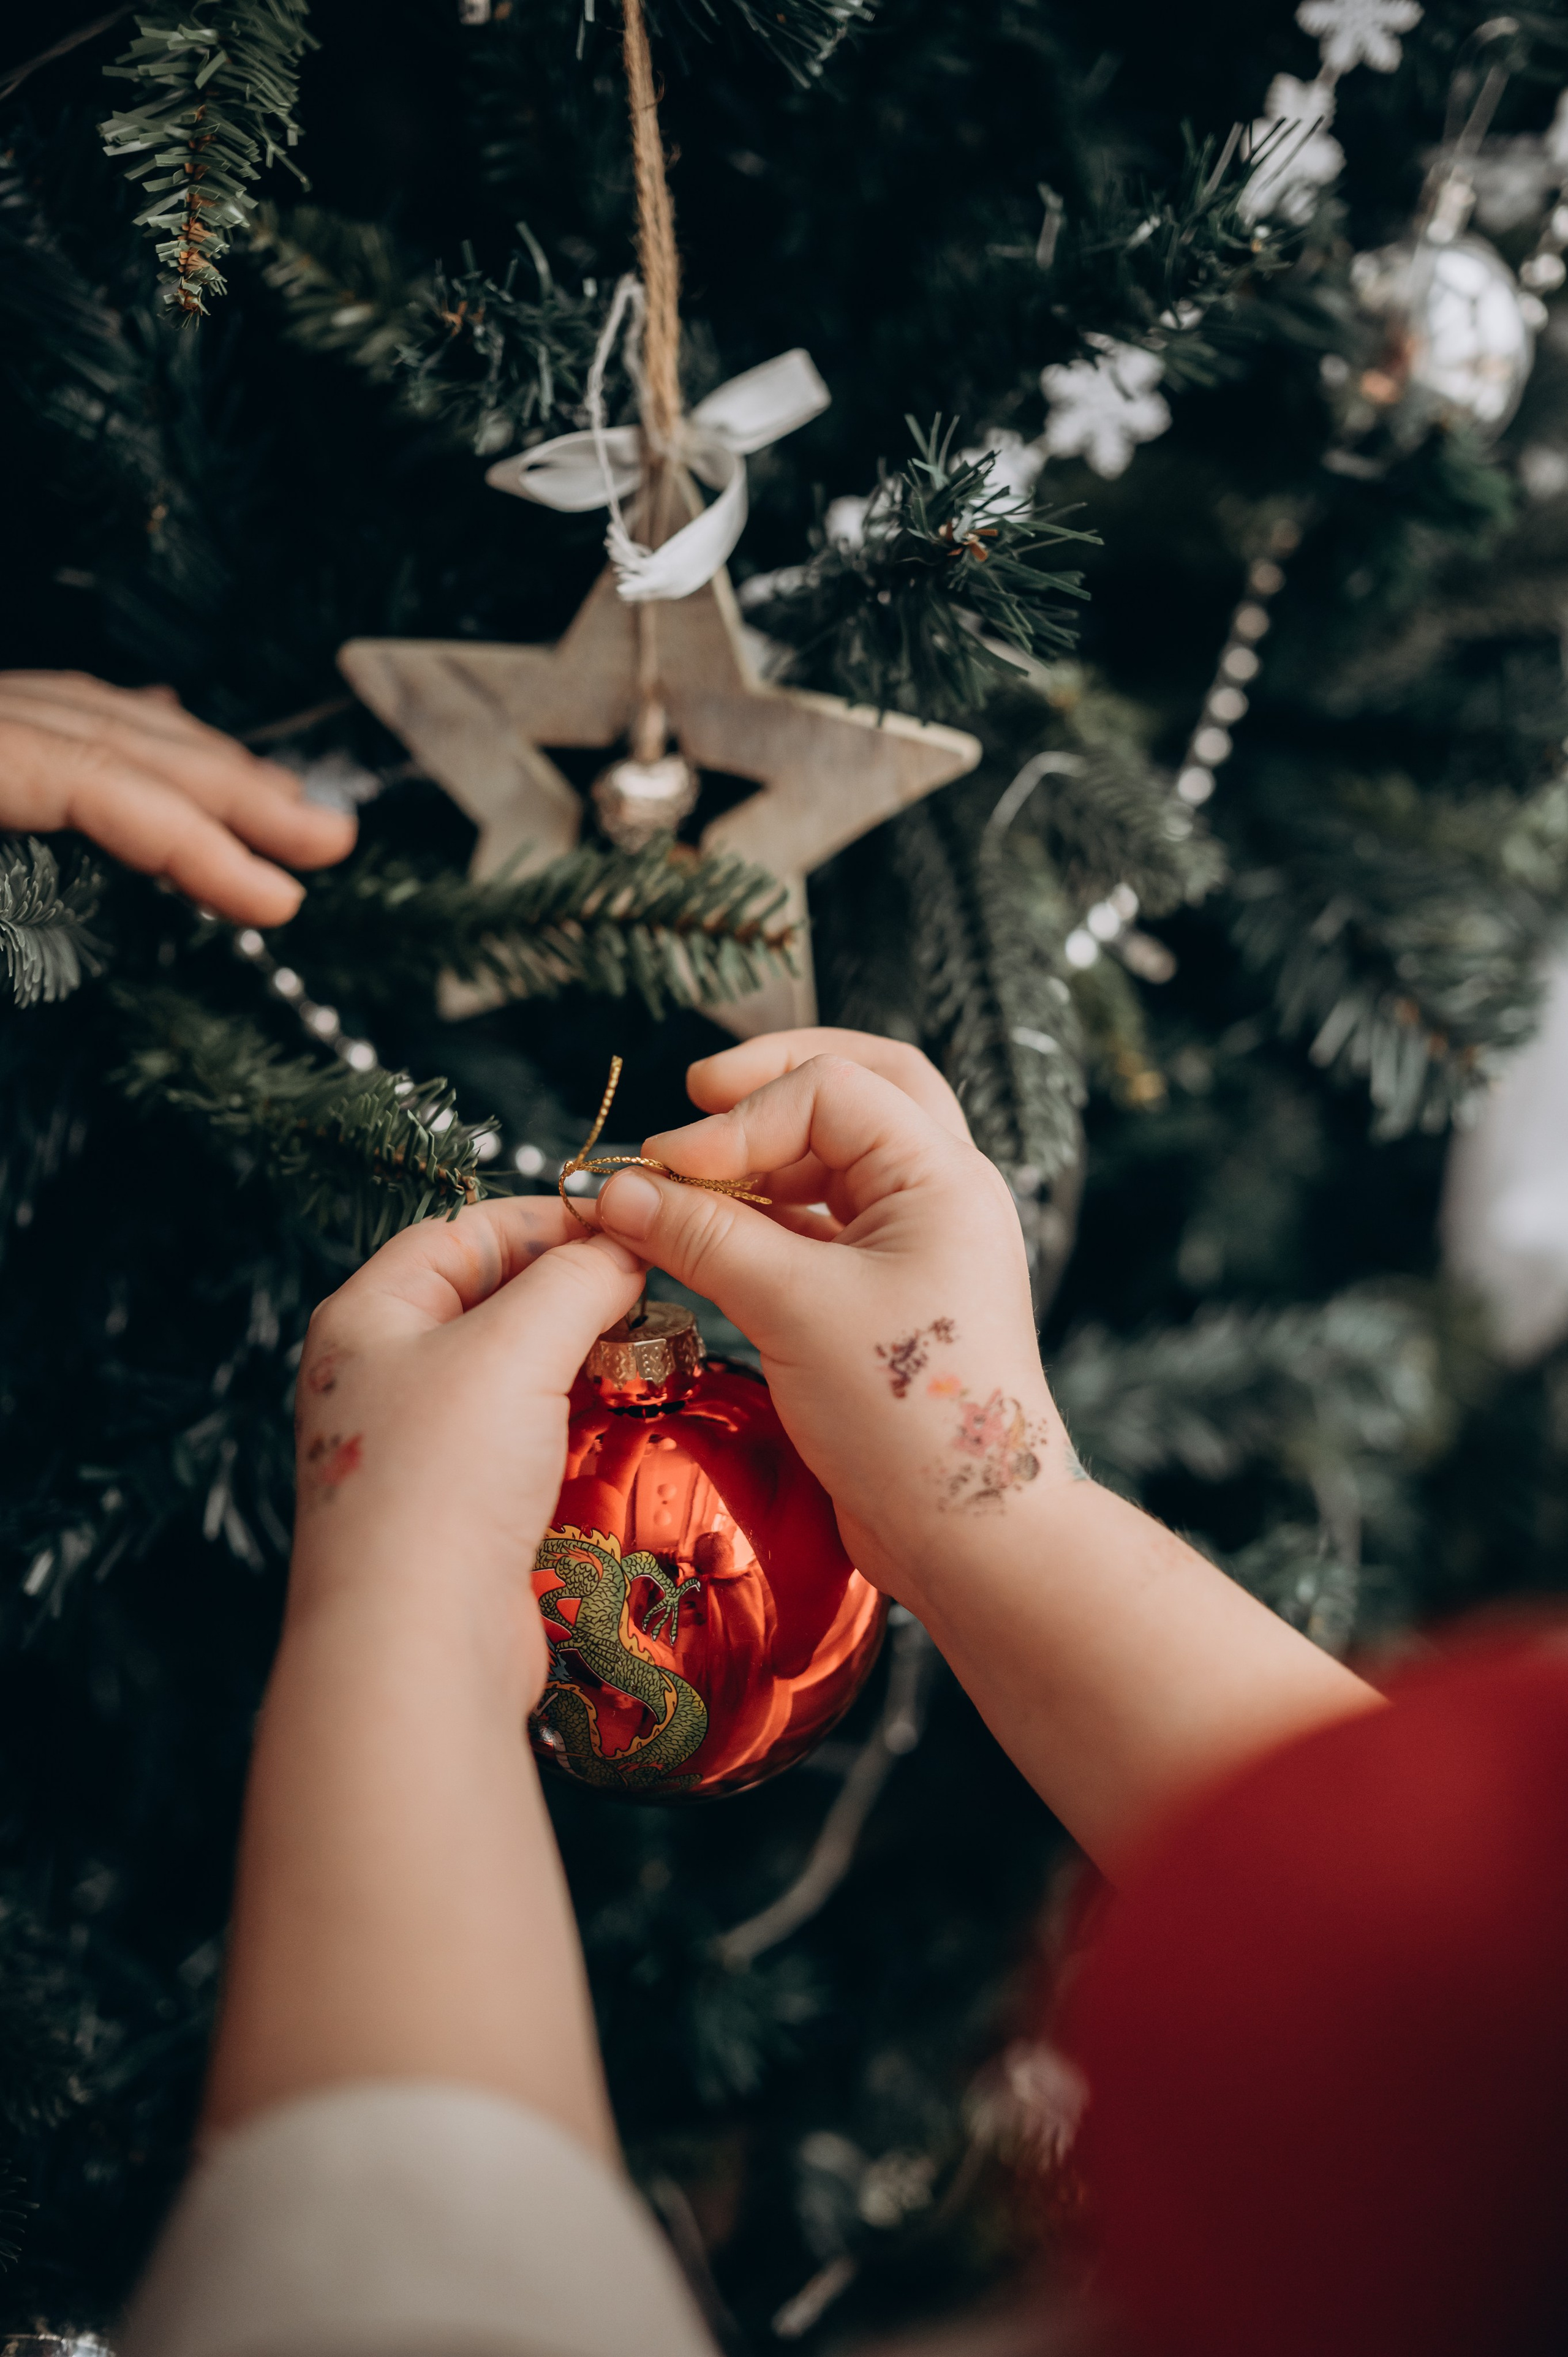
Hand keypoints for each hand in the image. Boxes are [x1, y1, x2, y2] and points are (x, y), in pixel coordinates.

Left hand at [0, 671, 355, 924]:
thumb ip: (12, 922)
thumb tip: (88, 928)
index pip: (91, 775)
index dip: (194, 838)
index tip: (276, 898)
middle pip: (113, 734)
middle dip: (232, 789)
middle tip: (327, 836)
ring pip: (94, 712)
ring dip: (197, 757)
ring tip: (278, 797)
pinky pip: (49, 713)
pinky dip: (125, 726)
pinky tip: (169, 717)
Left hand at [292, 1198, 643, 1700]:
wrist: (417, 1645)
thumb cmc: (440, 1485)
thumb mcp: (513, 1348)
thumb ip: (575, 1278)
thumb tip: (625, 1246)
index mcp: (366, 1317)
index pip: (464, 1231)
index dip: (548, 1219)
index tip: (630, 1227)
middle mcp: (379, 1374)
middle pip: (487, 1297)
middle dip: (569, 1288)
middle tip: (649, 1289)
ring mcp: (413, 1445)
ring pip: (508, 1370)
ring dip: (576, 1355)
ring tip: (643, 1349)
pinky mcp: (452, 1507)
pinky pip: (519, 1437)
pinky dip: (569, 1418)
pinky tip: (615, 1419)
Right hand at [592, 1028, 1072, 1605]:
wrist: (971, 1533)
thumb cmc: (908, 1419)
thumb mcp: (793, 1309)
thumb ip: (703, 1237)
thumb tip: (618, 1191)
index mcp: (942, 1177)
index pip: (830, 1090)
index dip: (740, 1117)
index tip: (669, 1166)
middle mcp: (940, 1195)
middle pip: (859, 1088)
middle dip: (772, 1083)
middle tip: (698, 1095)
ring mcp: (918, 1244)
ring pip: (838, 1157)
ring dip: (763, 1155)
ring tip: (688, 1179)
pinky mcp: (888, 1294)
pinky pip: (824, 1223)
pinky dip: (766, 1215)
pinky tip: (708, 1233)